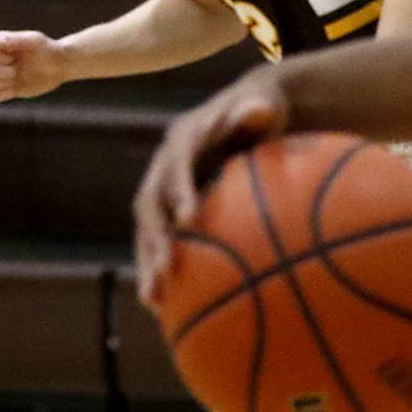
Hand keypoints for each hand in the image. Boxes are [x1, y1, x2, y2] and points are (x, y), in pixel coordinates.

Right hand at [0, 30, 66, 100]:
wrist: (59, 65)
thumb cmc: (46, 49)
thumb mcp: (33, 41)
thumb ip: (14, 39)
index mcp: (0, 44)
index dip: (3, 57)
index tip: (17, 55)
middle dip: (4, 71)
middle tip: (18, 69)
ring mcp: (1, 75)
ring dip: (2, 83)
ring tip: (16, 77)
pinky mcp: (7, 89)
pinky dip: (2, 94)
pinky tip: (15, 88)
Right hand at [133, 70, 288, 307]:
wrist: (250, 111)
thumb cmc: (263, 108)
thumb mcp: (264, 103)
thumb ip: (258, 108)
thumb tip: (257, 109)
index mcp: (183, 137)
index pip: (175, 164)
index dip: (178, 189)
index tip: (190, 218)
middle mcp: (165, 165)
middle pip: (150, 205)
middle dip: (154, 237)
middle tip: (167, 268)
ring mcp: (164, 189)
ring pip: (147, 230)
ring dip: (148, 262)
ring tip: (155, 300)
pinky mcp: (171, 209)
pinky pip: (162, 241)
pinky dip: (163, 268)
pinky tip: (171, 307)